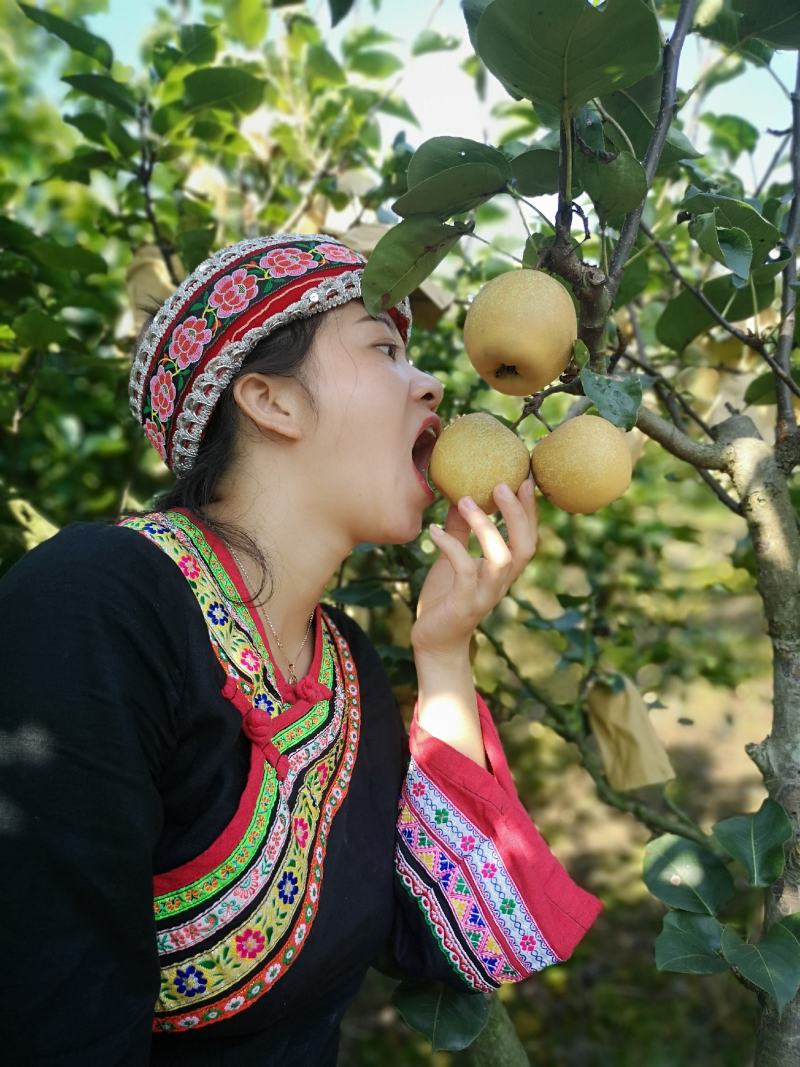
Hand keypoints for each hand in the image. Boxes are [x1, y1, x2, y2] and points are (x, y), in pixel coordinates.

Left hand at [410, 477, 538, 657]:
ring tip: (466, 500)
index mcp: (504, 569)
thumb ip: (460, 532)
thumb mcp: (453, 559)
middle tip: (502, 484)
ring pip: (501, 558)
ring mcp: (485, 594)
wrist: (434, 641)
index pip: (528, 536)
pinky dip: (450, 547)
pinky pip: (463, 571)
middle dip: (518, 514)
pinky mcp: (464, 604)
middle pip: (525, 546)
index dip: (530, 509)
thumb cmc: (446, 597)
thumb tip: (460, 495)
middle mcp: (501, 581)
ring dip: (487, 527)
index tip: (525, 477)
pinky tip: (433, 531)